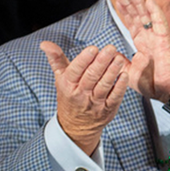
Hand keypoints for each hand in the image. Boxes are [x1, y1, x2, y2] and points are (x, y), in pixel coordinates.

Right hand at [40, 40, 128, 155]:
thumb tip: (45, 43)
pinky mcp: (107, 109)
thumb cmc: (69, 97)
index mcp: (68, 85)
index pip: (75, 70)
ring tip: (119, 59)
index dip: (84, 59)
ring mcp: (94, 103)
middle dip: (101, 62)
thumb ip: (56, 59)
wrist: (75, 126)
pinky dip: (120, 86)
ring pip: (103, 86)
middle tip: (111, 48)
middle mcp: (81, 94)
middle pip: (91, 76)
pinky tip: (124, 75)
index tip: (93, 48)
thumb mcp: (61, 79)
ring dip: (112, 71)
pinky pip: (114, 97)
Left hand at [115, 0, 169, 101]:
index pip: (132, 23)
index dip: (125, 11)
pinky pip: (160, 22)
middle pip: (139, 16)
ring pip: (148, 16)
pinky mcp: (165, 40)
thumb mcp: (130, 73)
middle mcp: (150, 38)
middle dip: (130, 4)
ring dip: (140, 3)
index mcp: (143, 44)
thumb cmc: (155, 84)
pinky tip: (149, 1)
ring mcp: (158, 37)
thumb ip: (120, 62)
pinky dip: (155, 11)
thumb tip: (109, 53)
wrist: (169, 91)